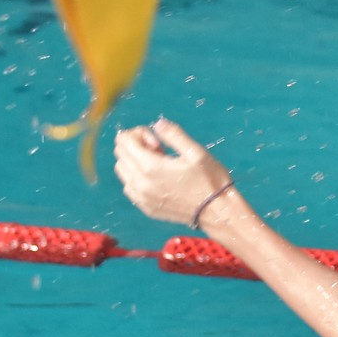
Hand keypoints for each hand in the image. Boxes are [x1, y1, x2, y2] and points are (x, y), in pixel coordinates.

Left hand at [113, 118, 234, 227]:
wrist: (217, 212)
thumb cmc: (210, 180)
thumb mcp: (196, 152)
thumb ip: (173, 135)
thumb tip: (157, 124)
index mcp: (151, 167)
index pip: (124, 140)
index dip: (140, 133)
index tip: (159, 142)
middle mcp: (140, 183)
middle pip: (120, 154)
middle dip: (136, 146)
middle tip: (160, 151)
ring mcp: (141, 197)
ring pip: (121, 170)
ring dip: (134, 162)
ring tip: (157, 165)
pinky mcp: (145, 207)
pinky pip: (129, 187)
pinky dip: (136, 178)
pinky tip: (156, 179)